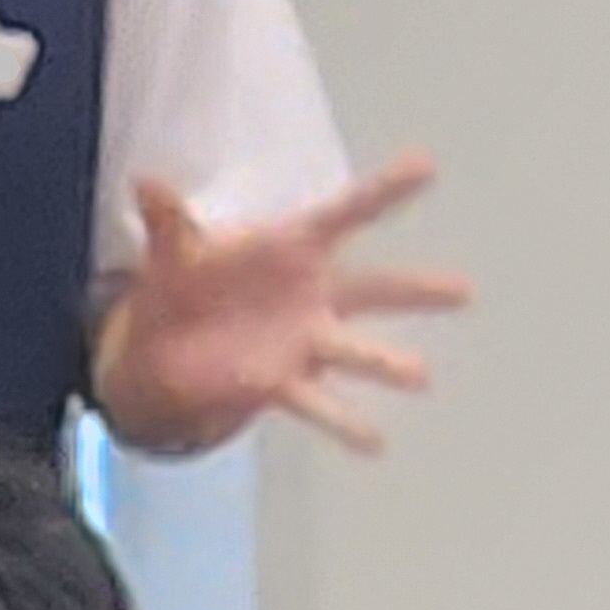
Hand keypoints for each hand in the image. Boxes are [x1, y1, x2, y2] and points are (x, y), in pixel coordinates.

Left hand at [97, 154, 468, 455]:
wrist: (164, 347)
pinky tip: (376, 443)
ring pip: (357, 350)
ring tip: (421, 375)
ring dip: (387, 363)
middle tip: (464, 292)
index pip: (347, 212)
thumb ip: (168, 220)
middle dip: (417, 290)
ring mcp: (306, 340)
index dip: (385, 190)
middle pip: (375, 288)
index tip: (426, 166)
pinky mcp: (284, 382)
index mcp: (293, 245)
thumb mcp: (172, 249)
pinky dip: (345, 423)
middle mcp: (314, 293)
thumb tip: (145, 183)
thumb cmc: (185, 283)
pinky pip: (319, 405)